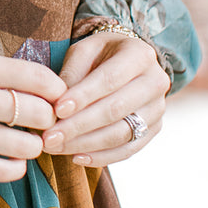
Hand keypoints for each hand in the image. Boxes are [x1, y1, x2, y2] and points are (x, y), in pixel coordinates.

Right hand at [0, 53, 66, 182]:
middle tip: (37, 123)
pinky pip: (9, 170)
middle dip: (46, 120)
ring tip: (20, 141)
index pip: (41, 78)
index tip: (55, 98)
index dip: (56, 91)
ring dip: (31, 145)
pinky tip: (4, 158)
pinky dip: (15, 167)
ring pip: (29, 145)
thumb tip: (45, 87)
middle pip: (41, 114)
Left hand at [42, 32, 168, 165]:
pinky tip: (76, 158)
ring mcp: (158, 109)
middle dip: (78, 126)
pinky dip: (102, 157)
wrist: (128, 61)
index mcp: (140, 55)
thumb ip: (73, 73)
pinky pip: (128, 149)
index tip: (57, 110)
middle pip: (115, 110)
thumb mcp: (84, 50)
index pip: (109, 79)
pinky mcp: (154, 129)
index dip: (83, 96)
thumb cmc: (100, 54)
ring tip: (56, 147)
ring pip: (121, 134)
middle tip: (49, 137)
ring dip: (86, 145)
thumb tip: (57, 105)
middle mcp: (155, 82)